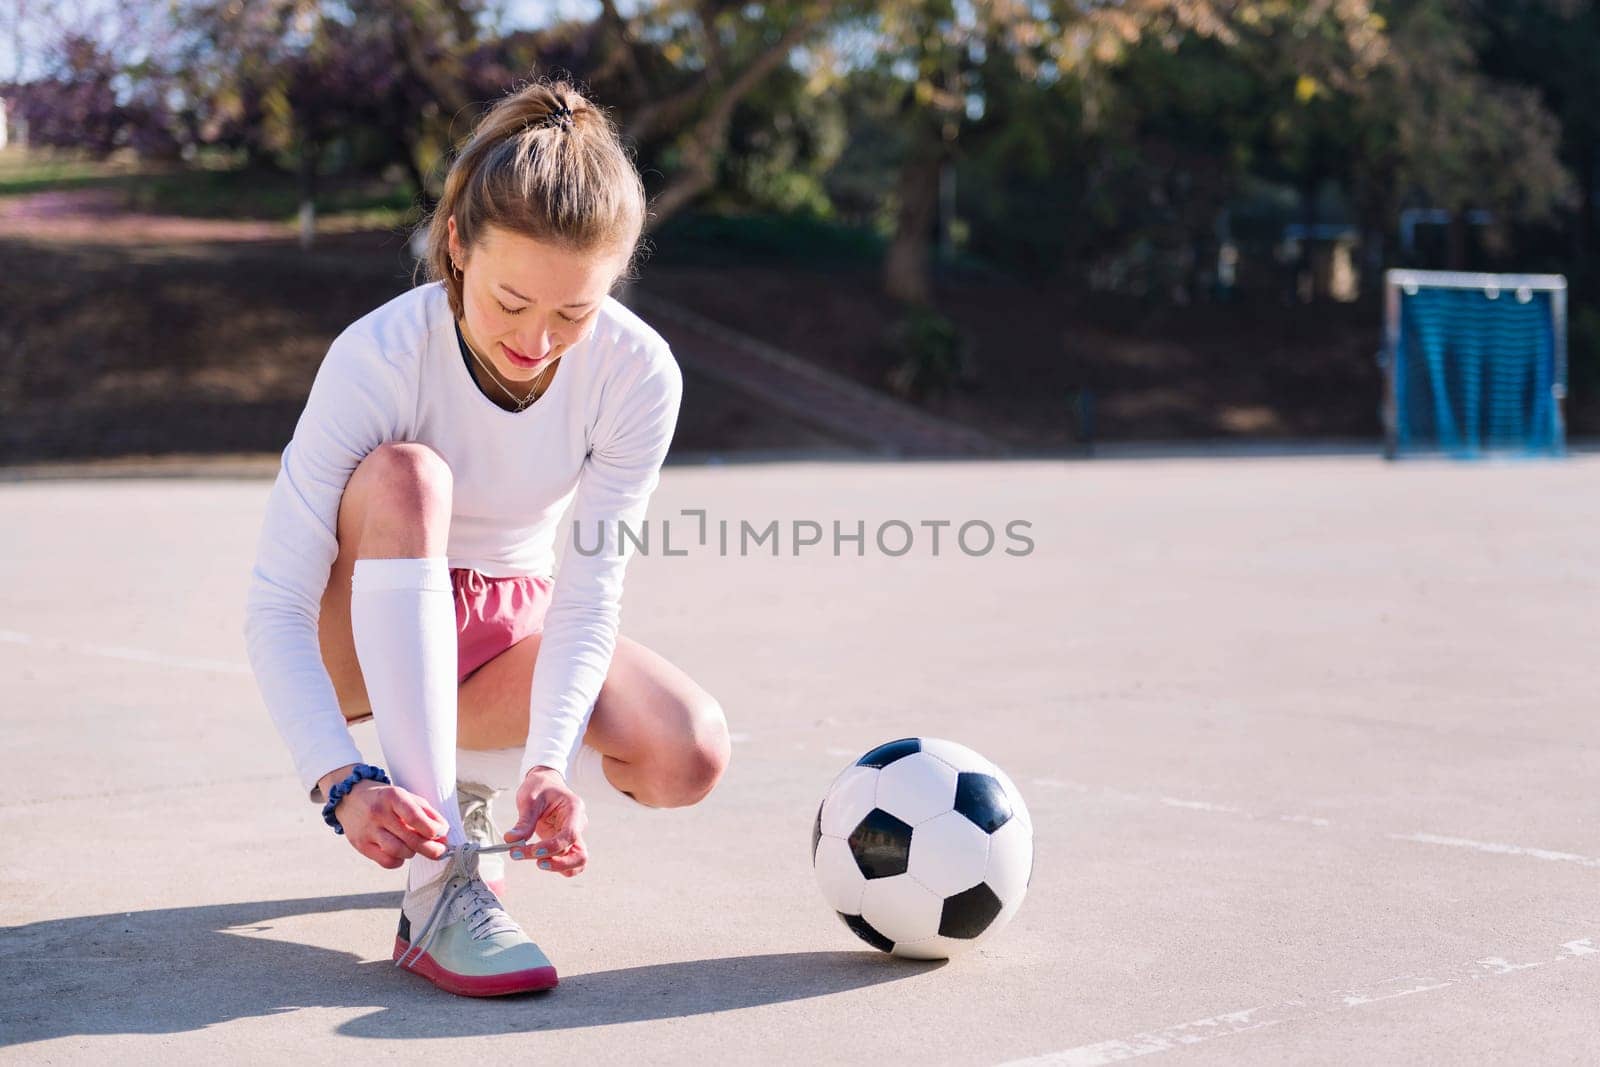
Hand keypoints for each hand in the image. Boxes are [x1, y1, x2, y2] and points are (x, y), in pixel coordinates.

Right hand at [320, 765, 449, 869]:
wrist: (349, 797)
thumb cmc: (384, 798)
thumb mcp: (406, 796)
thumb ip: (426, 813)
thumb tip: (443, 833)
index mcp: (392, 797)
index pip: (415, 817)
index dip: (432, 830)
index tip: (442, 834)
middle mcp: (378, 813)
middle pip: (410, 838)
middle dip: (430, 848)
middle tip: (439, 851)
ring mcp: (368, 830)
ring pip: (398, 851)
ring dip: (412, 853)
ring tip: (414, 847)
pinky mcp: (361, 845)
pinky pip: (386, 861)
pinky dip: (398, 861)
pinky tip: (400, 853)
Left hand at [506, 766, 588, 876]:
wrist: (545, 784)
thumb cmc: (539, 787)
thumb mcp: (529, 799)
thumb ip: (524, 821)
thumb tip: (511, 840)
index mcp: (574, 809)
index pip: (570, 834)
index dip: (553, 847)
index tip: (533, 851)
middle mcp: (578, 824)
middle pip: (578, 853)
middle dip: (557, 862)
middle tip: (535, 861)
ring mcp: (574, 835)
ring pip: (577, 861)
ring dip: (558, 867)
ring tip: (535, 862)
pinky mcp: (565, 843)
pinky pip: (569, 861)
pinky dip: (557, 866)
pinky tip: (540, 861)